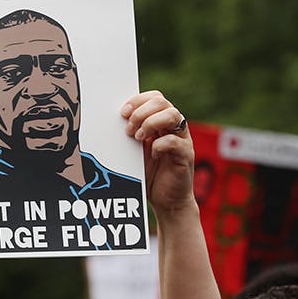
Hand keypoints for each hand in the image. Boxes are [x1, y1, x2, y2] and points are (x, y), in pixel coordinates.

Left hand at [120, 90, 193, 215]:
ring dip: (151, 123)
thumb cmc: (150, 174)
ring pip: (173, 115)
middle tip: (129, 129)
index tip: (122, 112)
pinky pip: (175, 141)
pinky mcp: (186, 155)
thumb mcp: (135, 151)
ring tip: (138, 138)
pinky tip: (153, 154)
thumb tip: (111, 121)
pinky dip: (160, 145)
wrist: (167, 201)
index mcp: (162, 122)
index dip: (138, 100)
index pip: (154, 98)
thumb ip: (130, 134)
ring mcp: (182, 139)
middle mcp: (174, 127)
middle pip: (163, 102)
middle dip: (142, 112)